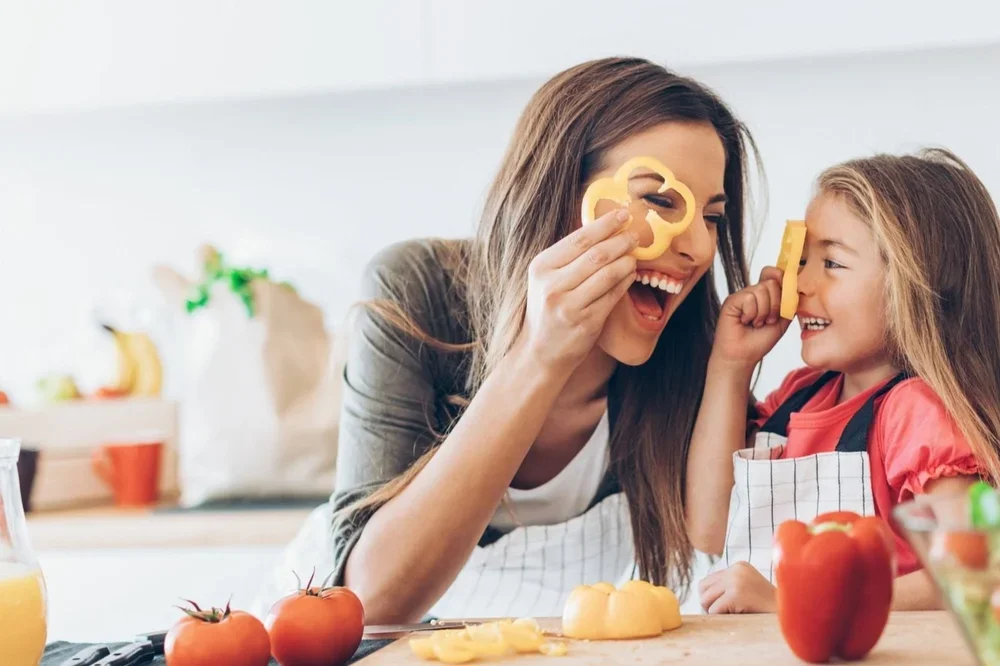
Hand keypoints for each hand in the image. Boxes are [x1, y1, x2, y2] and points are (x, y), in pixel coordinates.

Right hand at [519, 208, 638, 372]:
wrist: (540, 351)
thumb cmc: (548, 308)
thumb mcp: (547, 278)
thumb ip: (569, 256)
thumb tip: (604, 227)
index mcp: (541, 267)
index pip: (579, 239)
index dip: (605, 224)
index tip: (623, 214)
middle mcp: (552, 286)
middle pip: (596, 255)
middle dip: (621, 241)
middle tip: (636, 234)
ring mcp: (569, 306)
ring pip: (608, 274)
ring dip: (627, 261)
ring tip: (635, 254)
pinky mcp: (586, 322)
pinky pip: (613, 296)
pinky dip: (625, 282)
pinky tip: (631, 274)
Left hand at [699, 562, 776, 613]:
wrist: (789, 613)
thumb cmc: (767, 606)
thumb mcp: (747, 587)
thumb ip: (728, 585)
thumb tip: (702, 595)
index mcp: (738, 566)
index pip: (708, 580)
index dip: (712, 597)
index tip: (723, 606)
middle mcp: (735, 570)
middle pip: (703, 588)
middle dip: (709, 603)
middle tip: (723, 613)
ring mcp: (735, 581)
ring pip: (706, 599)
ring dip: (714, 611)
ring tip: (730, 615)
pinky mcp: (736, 595)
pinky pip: (714, 610)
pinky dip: (721, 618)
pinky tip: (736, 617)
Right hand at [711, 267, 791, 370]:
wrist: (743, 356)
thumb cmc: (760, 341)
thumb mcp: (782, 320)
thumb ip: (789, 302)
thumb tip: (794, 286)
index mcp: (765, 294)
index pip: (775, 273)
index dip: (782, 279)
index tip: (786, 296)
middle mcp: (753, 292)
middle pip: (772, 281)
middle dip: (775, 305)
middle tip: (768, 320)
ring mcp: (741, 295)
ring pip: (761, 290)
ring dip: (763, 312)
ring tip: (756, 323)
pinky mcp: (731, 301)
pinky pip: (749, 298)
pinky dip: (751, 313)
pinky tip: (745, 322)